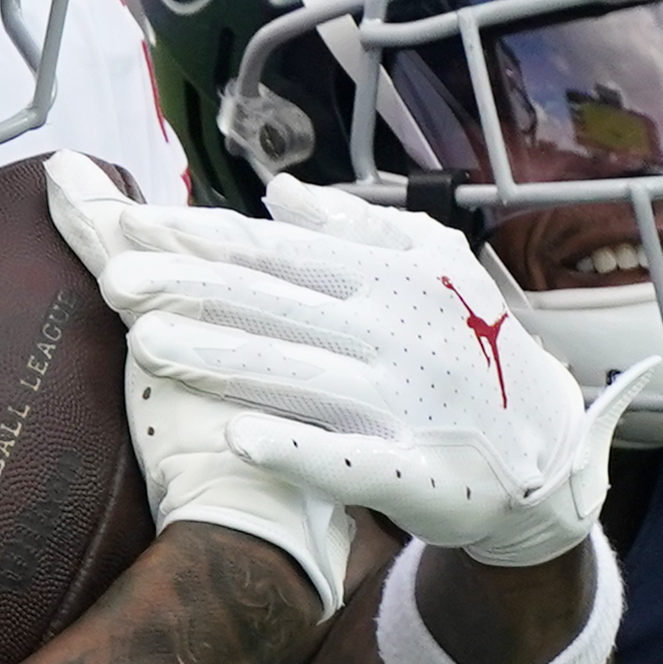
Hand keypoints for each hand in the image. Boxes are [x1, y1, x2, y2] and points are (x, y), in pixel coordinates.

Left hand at [52, 162, 640, 566]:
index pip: (275, 252)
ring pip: (296, 374)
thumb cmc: (475, 350)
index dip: (202, 239)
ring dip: (222, 359)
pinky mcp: (413, 471)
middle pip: (273, 305)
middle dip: (192, 289)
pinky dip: (299, 449)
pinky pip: (348, 460)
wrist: (548, 450)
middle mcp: (388, 332)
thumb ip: (353, 230)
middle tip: (114, 280)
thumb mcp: (431, 268)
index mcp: (384, 278)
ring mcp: (400, 401)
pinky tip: (241, 439)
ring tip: (148, 346)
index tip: (131, 226)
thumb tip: (280, 192)